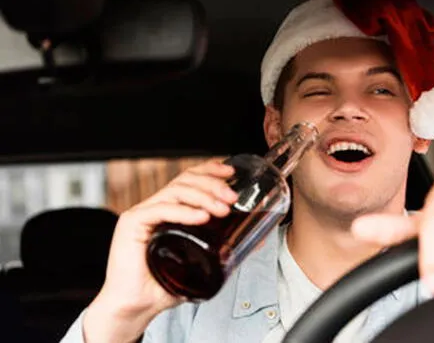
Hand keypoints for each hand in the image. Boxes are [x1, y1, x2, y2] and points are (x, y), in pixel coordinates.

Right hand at [83, 159, 237, 342]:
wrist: (136, 307)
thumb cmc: (164, 286)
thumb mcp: (201, 262)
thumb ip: (224, 249)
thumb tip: (256, 240)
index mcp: (169, 209)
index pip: (188, 179)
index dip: (209, 170)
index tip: (231, 172)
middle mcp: (154, 206)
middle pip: (185, 180)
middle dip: (212, 184)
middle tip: (232, 197)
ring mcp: (142, 213)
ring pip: (176, 191)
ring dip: (203, 196)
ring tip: (222, 209)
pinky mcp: (132, 224)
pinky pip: (160, 209)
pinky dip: (183, 211)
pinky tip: (201, 217)